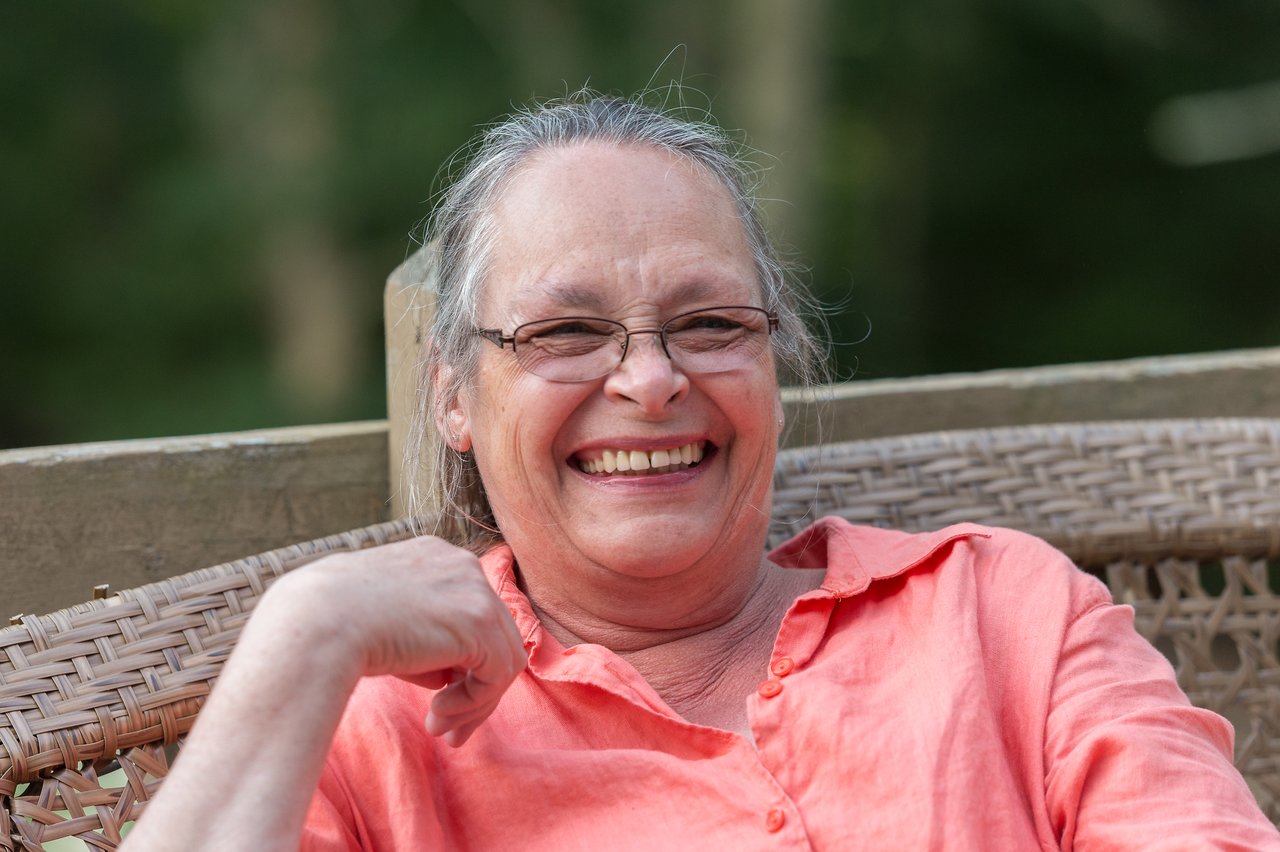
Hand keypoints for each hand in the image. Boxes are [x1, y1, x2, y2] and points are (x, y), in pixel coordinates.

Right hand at [282, 535, 526, 745]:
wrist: (314, 622)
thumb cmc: (329, 625)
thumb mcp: (381, 626)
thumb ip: (421, 642)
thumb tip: (451, 677)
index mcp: (434, 556)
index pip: (468, 612)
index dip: (459, 661)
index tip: (437, 701)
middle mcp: (461, 565)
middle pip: (492, 634)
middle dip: (472, 688)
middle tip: (445, 729)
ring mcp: (475, 589)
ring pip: (502, 656)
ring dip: (474, 702)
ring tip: (440, 731)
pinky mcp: (481, 620)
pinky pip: (499, 672)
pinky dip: (475, 703)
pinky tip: (438, 717)